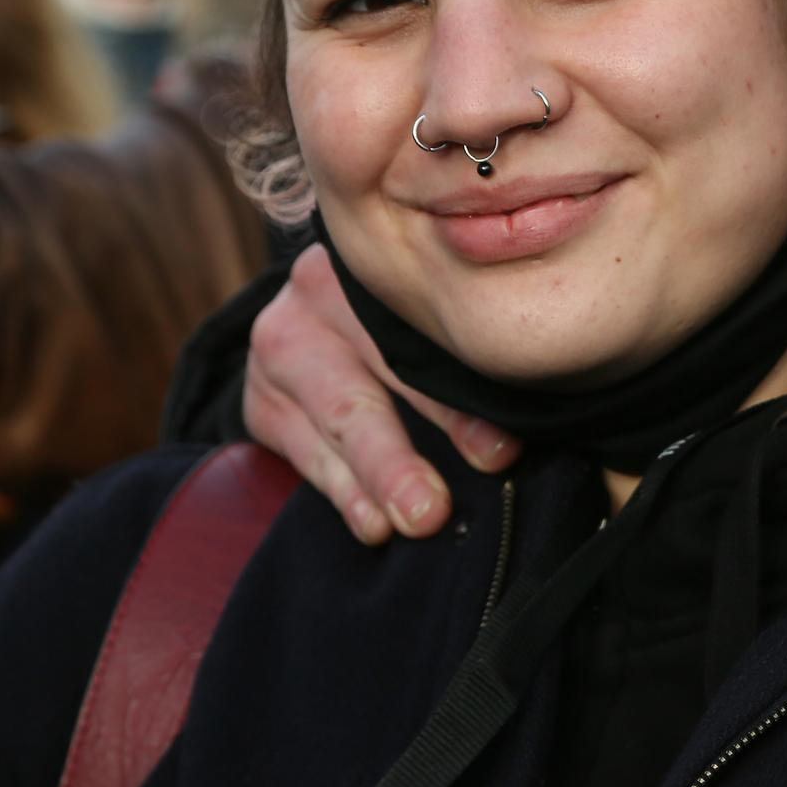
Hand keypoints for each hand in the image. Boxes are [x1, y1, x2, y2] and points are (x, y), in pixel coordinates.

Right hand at [244, 243, 515, 544]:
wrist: (326, 320)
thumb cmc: (410, 325)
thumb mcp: (432, 318)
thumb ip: (466, 356)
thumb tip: (525, 434)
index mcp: (381, 265)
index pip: (423, 336)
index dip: (461, 400)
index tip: (500, 453)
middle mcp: (320, 291)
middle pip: (373, 377)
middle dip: (404, 454)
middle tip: (434, 510)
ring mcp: (283, 340)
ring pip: (338, 419)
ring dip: (377, 479)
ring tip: (410, 521)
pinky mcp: (261, 395)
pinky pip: (305, 450)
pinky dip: (344, 490)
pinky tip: (371, 521)